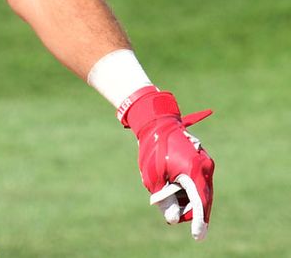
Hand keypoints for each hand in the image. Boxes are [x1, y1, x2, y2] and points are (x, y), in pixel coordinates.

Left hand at [119, 86, 214, 240]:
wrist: (157, 123)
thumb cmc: (153, 149)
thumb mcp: (154, 177)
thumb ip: (164, 199)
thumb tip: (173, 218)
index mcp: (194, 170)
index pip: (199, 202)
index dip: (198, 220)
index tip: (198, 236)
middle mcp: (205, 168)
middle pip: (201, 199)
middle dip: (187, 209)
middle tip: (169, 210)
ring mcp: (206, 164)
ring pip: (200, 192)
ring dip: (185, 197)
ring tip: (165, 186)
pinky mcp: (203, 162)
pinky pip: (198, 182)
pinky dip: (187, 188)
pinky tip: (171, 181)